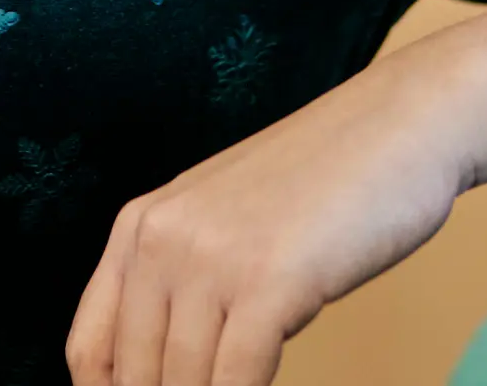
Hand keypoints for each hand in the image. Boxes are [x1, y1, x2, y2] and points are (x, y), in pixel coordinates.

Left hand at [64, 39, 473, 385]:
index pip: (90, 350)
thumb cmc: (319, 187)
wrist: (397, 126)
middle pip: (134, 377)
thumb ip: (182, 283)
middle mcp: (161, 238)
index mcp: (139, 225)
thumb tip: (162, 370)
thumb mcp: (222, 224)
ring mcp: (212, 257)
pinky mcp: (270, 280)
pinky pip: (236, 381)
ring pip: (183, 385)